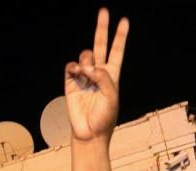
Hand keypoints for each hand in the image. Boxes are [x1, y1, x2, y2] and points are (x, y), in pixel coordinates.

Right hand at [64, 8, 128, 141]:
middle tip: (103, 10)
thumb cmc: (104, 117)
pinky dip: (74, 67)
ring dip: (87, 61)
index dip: (120, 36)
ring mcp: (84, 76)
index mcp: (112, 75)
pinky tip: (77, 73)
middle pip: (100, 45)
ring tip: (87, 75)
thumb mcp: (112, 96)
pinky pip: (71, 66)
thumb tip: (88, 67)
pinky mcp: (71, 82)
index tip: (124, 21)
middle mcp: (98, 73)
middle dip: (102, 28)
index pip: (117, 51)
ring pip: (85, 56)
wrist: (89, 133)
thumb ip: (104, 77)